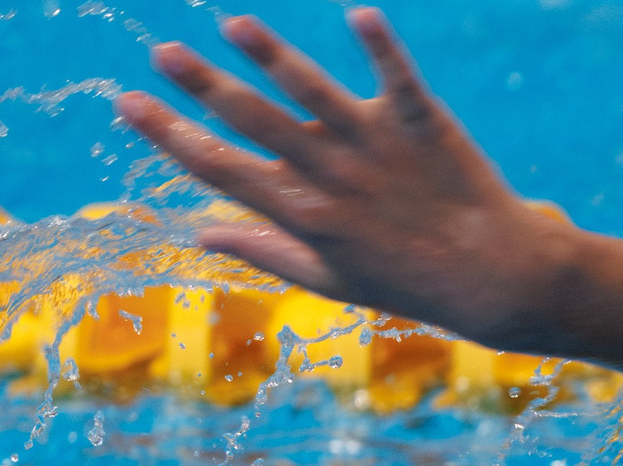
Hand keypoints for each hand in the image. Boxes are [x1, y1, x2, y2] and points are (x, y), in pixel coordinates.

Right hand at [115, 8, 575, 347]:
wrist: (495, 278)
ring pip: (315, 94)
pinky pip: (397, 79)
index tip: (126, 102)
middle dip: (204, 88)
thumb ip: (266, 252)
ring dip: (273, 56)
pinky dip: (381, 47)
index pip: (221, 171)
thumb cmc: (409, 281)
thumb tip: (201, 234)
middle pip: (255, 124)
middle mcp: (333, 178)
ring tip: (235, 27)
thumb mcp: (333, 279)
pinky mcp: (421, 125)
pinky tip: (358, 14)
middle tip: (162, 53)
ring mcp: (376, 148)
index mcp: (304, 215)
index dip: (170, 137)